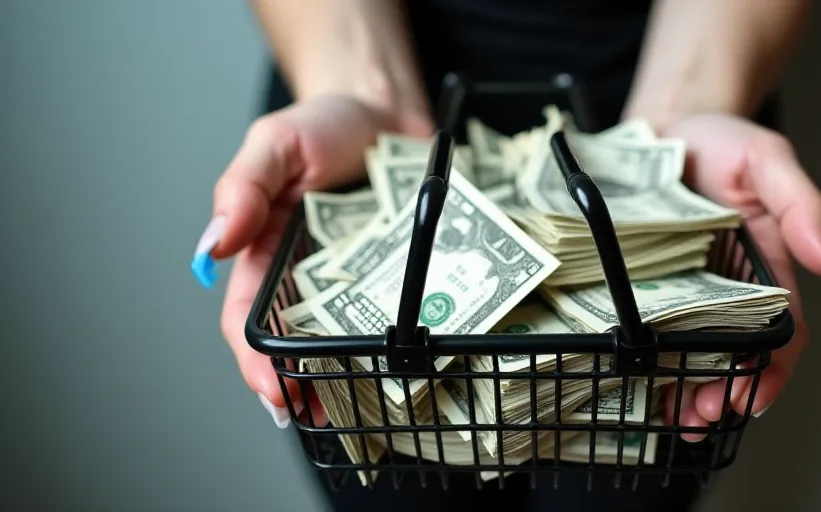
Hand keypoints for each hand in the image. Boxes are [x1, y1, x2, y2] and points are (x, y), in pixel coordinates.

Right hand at [194, 94, 432, 427]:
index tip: (274, 391)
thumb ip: (244, 187)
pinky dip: (399, 344)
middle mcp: (310, 275)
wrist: (388, 111)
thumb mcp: (276, 144)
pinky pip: (398, 314)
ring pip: (346, 340)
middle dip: (303, 386)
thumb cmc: (325, 126)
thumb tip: (216, 243)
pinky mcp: (401, 271)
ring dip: (348, 378)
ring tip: (359, 410)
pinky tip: (407, 367)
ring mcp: (359, 278)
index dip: (256, 361)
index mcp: (268, 253)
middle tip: (319, 414)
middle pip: (297, 344)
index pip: (249, 319)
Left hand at [658, 113, 820, 440]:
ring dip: (689, 392)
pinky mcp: (650, 286)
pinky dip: (653, 366)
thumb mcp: (765, 159)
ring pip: (696, 356)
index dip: (772, 372)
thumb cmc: (718, 140)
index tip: (752, 399)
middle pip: (739, 357)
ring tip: (674, 416)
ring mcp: (688, 290)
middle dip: (725, 394)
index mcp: (769, 266)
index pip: (784, 332)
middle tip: (700, 416)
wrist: (662, 127)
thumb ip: (801, 204)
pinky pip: (654, 334)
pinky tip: (643, 386)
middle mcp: (731, 287)